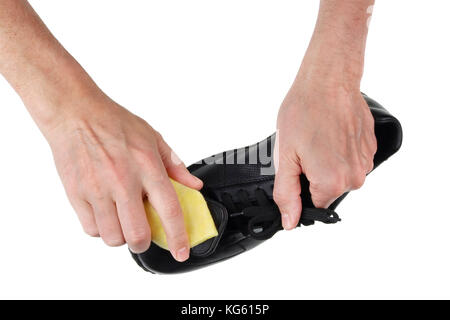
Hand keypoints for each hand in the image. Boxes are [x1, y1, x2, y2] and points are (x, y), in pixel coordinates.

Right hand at [46, 95, 201, 260]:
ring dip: (121, 235)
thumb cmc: (114, 123)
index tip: (181, 251)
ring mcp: (98, 190)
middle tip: (144, 234)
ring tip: (122, 218)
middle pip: (137, 234)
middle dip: (144, 242)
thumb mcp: (153, 138)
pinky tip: (105, 212)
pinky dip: (101, 228)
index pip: (169, 210)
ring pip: (113, 237)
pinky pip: (91, 229)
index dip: (178, 237)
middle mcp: (123, 181)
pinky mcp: (77, 195)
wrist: (75, 114)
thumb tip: (193, 185)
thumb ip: (175, 166)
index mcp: (147, 167)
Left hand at [274, 79, 376, 229]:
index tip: (297, 168)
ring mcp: (365, 162)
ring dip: (326, 164)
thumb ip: (287, 193)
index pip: (313, 205)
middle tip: (304, 150)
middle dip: (312, 176)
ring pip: (339, 176)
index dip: (300, 189)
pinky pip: (350, 161)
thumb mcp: (285, 156)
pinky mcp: (370, 148)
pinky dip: (339, 152)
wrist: (328, 80)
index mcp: (332, 182)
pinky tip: (330, 134)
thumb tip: (290, 221)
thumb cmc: (305, 111)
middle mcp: (354, 177)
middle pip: (327, 191)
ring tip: (317, 139)